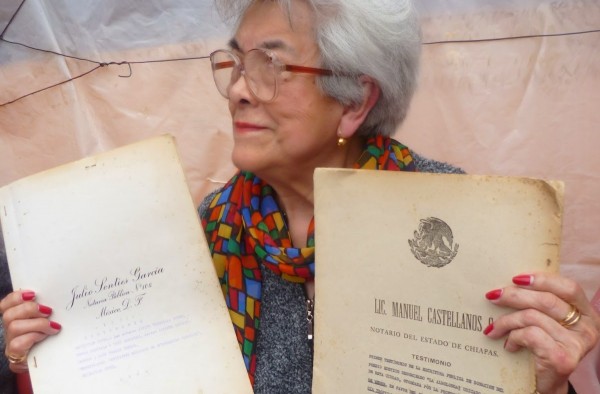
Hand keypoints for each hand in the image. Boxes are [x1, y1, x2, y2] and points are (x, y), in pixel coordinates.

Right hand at [0, 290, 61, 372]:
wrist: (48, 361)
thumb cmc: (49, 337)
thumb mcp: (48, 320)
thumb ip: (46, 309)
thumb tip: (59, 296)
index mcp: (15, 317)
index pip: (6, 304)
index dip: (16, 297)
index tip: (33, 294)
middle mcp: (9, 329)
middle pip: (8, 314)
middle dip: (30, 309)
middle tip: (49, 311)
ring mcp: (10, 343)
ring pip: (14, 327)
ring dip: (36, 324)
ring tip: (53, 325)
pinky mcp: (15, 356)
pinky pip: (17, 344)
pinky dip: (34, 337)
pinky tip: (46, 336)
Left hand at [483, 272, 599, 393]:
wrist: (545, 384)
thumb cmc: (542, 347)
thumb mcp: (546, 321)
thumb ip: (540, 303)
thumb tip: (510, 282)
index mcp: (586, 313)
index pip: (569, 287)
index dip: (542, 279)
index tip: (516, 278)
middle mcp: (587, 328)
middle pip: (547, 300)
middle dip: (514, 295)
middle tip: (492, 296)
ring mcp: (577, 344)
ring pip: (533, 317)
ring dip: (506, 321)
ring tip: (494, 328)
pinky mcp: (563, 358)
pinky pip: (530, 335)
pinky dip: (513, 337)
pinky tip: (509, 345)